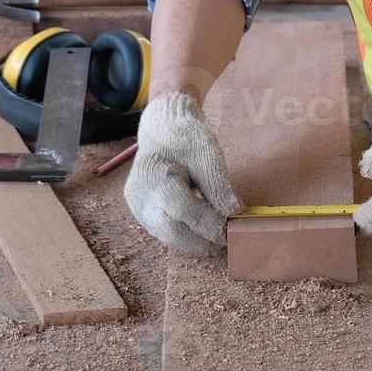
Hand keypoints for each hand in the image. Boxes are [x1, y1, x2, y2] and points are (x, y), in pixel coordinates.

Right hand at [124, 91, 242, 254]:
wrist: (163, 129)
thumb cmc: (185, 138)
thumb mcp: (207, 154)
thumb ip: (218, 186)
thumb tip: (234, 213)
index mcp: (154, 176)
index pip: (182, 210)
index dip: (207, 225)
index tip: (229, 231)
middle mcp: (140, 196)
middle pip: (171, 232)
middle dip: (200, 241)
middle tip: (224, 240)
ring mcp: (137, 207)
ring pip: (167, 236)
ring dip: (193, 240)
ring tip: (215, 235)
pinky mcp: (141, 213)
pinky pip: (164, 231)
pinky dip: (183, 233)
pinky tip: (201, 228)